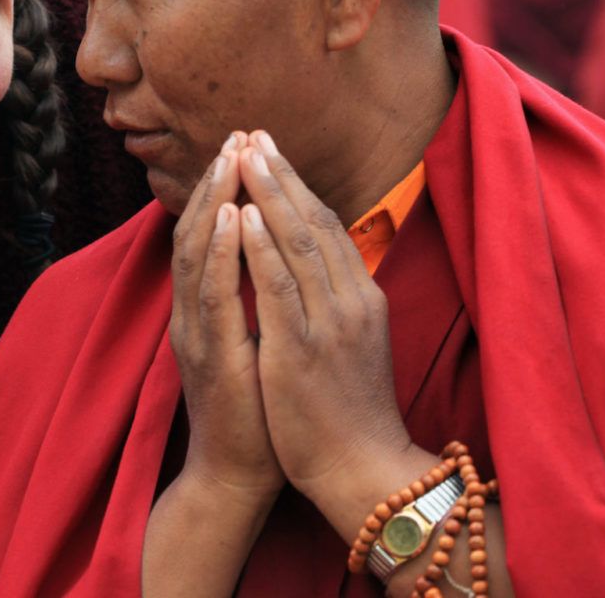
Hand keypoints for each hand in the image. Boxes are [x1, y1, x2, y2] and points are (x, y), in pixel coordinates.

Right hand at [168, 132, 283, 500]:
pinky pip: (211, 294)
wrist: (238, 474)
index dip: (225, 188)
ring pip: (197, 252)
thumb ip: (255, 299)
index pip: (211, 233)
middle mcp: (194, 311)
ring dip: (213, 201)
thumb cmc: (257, 411)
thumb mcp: (256, 342)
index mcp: (207, 307)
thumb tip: (275, 258)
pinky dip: (218, 251)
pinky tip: (227, 218)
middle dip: (220, 180)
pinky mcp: (209, 355)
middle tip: (238, 134)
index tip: (246, 145)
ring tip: (230, 158)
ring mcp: (196, 331)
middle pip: (197, 230)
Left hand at [236, 131, 429, 535]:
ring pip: (297, 242)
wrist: (362, 471)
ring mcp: (329, 323)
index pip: (327, 228)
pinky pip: (278, 285)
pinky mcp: (302, 347)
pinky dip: (260, 245)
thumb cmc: (348, 411)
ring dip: (268, 193)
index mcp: (361, 299)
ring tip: (243, 152)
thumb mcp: (349, 343)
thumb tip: (317, 264)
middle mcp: (351, 302)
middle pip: (313, 222)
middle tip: (253, 132)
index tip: (271, 151)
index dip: (297, 186)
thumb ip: (335, 301)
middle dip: (281, 174)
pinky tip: (242, 213)